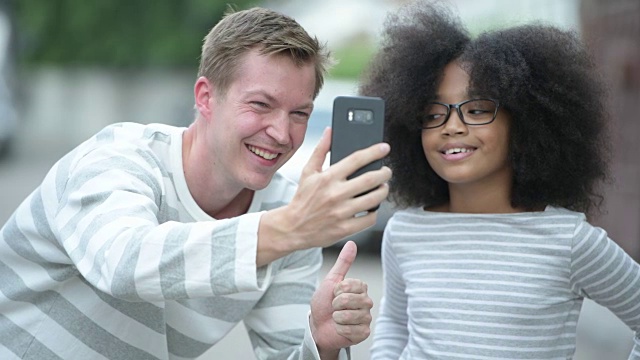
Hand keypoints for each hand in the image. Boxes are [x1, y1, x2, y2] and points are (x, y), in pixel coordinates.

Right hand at [259, 127, 391, 261]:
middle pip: (370, 179)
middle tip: (386, 171)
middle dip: (384, 173)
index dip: (374, 152)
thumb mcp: (308, 171)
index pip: (356, 159)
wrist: (293, 227)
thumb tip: (330, 131)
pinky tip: (372, 206)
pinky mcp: (345, 228)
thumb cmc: (302, 199)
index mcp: (328, 178)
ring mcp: (341, 212)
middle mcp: (335, 194)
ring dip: (383, 191)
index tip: (384, 148)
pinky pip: (369, 218)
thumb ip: (320, 150)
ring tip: (382, 187)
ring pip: (374, 199)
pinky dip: (375, 211)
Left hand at [310, 241, 372, 356]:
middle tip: (334, 308)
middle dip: (335, 304)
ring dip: (337, 318)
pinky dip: (341, 329)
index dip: (336, 290)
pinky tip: (340, 329)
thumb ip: (343, 262)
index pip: (350, 285)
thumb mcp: (331, 280)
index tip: (333, 294)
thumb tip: (352, 243)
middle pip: (350, 300)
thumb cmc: (324, 303)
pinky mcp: (364, 333)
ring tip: (336, 318)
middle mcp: (366, 302)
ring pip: (351, 315)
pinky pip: (352, 330)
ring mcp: (366, 317)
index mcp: (360, 288)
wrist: (317, 326)